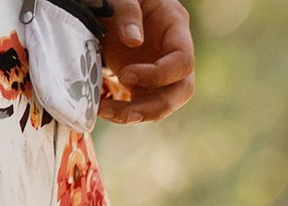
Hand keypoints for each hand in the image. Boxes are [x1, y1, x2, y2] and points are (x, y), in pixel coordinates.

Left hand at [99, 0, 194, 123]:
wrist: (106, 1)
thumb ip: (127, 11)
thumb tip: (134, 41)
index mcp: (175, 27)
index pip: (183, 61)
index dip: (159, 74)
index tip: (124, 74)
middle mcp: (173, 51)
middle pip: (181, 90)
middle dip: (154, 106)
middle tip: (124, 112)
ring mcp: (161, 67)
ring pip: (164, 102)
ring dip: (138, 113)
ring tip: (106, 112)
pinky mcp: (144, 79)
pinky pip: (143, 102)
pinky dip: (124, 110)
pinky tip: (104, 108)